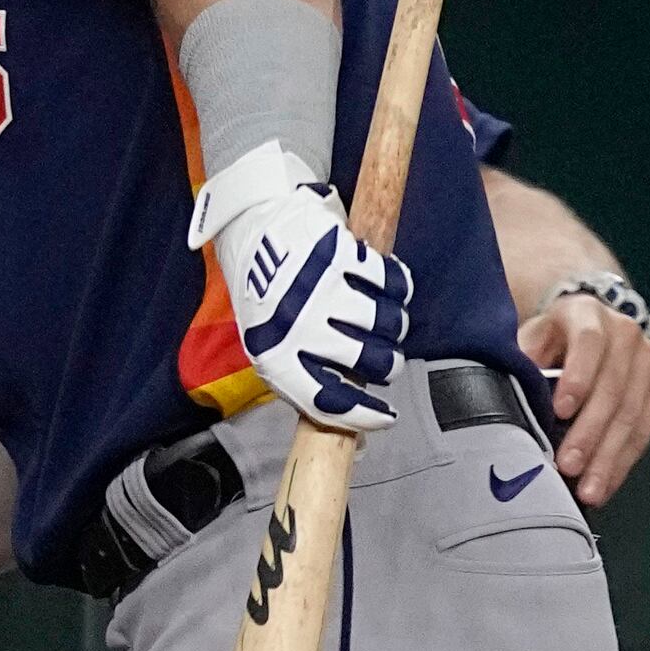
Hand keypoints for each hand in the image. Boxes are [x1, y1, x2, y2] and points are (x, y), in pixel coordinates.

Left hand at [186, 142, 409, 432]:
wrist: (252, 226)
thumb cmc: (266, 295)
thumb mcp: (268, 341)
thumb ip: (303, 375)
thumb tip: (352, 424)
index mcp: (272, 354)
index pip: (325, 400)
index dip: (363, 416)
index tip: (387, 417)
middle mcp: (296, 325)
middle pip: (368, 361)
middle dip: (386, 365)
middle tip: (386, 361)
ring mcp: (320, 288)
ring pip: (386, 323)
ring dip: (394, 326)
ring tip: (386, 323)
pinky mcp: (340, 253)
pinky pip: (390, 282)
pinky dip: (398, 288)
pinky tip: (390, 289)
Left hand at [522, 288, 649, 505]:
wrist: (588, 325)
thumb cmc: (549, 338)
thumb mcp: (529, 336)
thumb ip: (521, 358)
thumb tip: (509, 392)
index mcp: (588, 315)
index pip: (588, 343)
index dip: (577, 377)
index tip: (559, 411)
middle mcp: (627, 335)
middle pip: (613, 388)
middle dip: (590, 432)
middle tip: (569, 466)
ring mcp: (649, 362)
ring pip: (633, 414)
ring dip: (609, 456)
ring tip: (589, 489)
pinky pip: (646, 428)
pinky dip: (624, 460)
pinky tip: (606, 484)